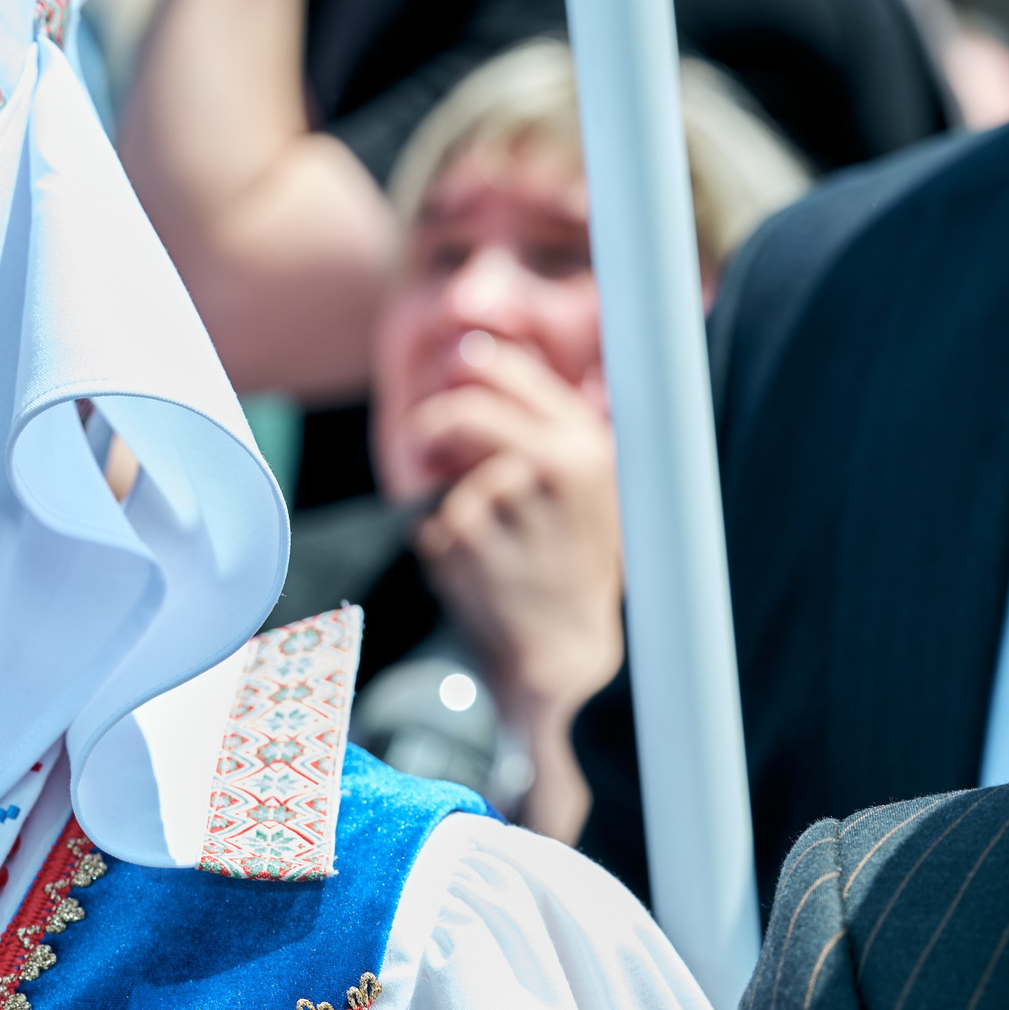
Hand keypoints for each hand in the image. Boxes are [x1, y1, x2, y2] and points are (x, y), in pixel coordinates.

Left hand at [405, 338, 622, 726]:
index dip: (477, 366)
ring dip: (449, 508)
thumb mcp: (589, 493)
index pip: (516, 373)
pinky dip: (440, 546)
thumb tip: (479, 357)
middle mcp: (555, 465)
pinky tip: (479, 574)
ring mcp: (510, 501)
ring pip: (448, 481)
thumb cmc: (575, 566)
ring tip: (487, 547)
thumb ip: (549, 429)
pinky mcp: (469, 538)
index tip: (457, 364)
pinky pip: (432, 524)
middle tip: (419, 441)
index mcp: (589, 446)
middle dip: (434, 425)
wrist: (571, 652)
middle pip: (466, 413)